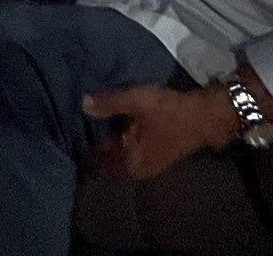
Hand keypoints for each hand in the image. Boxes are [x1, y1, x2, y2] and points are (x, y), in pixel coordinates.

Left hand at [85, 84, 236, 180]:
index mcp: (129, 161)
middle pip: (106, 163)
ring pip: (117, 159)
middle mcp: (136, 170)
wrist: (205, 117)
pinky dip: (119, 145)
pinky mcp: (155, 158)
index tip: (68, 132)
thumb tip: (82, 104)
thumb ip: (108, 103)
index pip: (96, 161)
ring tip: (92, 126)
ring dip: (107, 146)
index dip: (82, 148)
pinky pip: (128, 155)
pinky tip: (115, 128)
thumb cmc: (169, 111)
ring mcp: (147, 166)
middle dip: (93, 148)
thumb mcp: (136, 101)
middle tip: (75, 126)